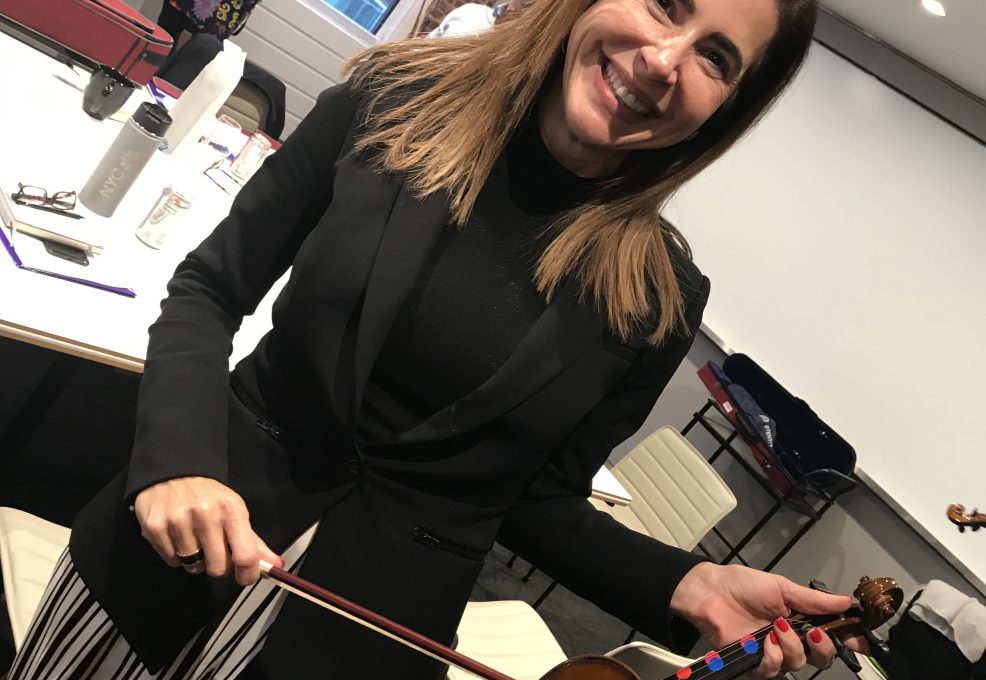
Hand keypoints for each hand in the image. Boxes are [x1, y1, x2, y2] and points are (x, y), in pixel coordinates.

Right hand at [134, 476, 282, 585]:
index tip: (246, 578)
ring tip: (194, 540)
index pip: (246, 555)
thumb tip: (275, 565)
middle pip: (218, 568)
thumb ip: (254, 541)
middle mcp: (205, 515)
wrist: (172, 472)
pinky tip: (178, 537)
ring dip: (196, 561)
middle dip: (219, 566)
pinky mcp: (155, 529)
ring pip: (193, 567)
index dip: (248, 574)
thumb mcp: (235, 510)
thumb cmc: (208, 495)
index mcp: (231, 510)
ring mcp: (178, 522)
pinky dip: (177, 556)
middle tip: (215, 551)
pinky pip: (172, 562)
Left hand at [670, 563, 866, 677]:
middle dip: (823, 648)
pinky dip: (773, 657)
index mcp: (802, 619)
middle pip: (822, 658)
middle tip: (813, 633)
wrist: (710, 592)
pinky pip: (774, 670)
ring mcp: (774, 652)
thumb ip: (813, 600)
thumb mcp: (781, 587)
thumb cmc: (742, 585)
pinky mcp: (756, 662)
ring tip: (777, 627)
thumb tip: (846, 600)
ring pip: (799, 664)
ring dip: (792, 647)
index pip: (832, 635)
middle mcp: (792, 638)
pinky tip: (765, 641)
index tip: (860, 642)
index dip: (849, 640)